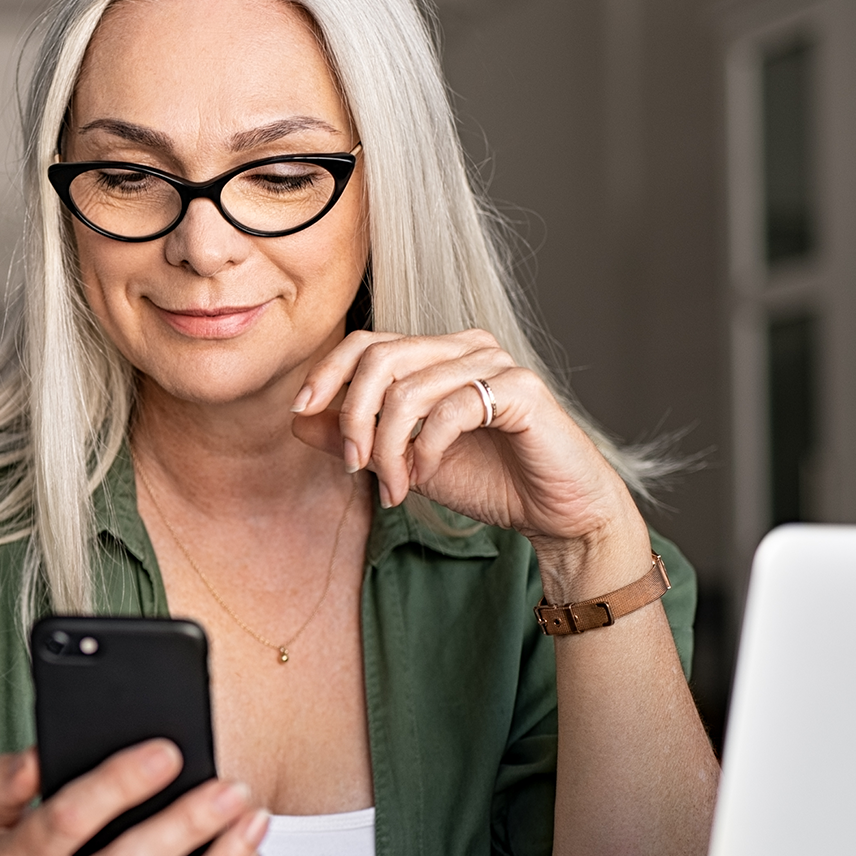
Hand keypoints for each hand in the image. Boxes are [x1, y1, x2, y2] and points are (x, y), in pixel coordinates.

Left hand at [290, 329, 647, 601]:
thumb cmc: (489, 481)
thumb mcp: (406, 461)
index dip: (327, 372)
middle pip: (381, 357)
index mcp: (438, 354)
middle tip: (354, 466)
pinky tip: (426, 475)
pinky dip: (427, 449)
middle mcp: (466, 347)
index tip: (302, 411)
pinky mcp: (522, 390)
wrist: (556, 513)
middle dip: (354, 416)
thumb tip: (300, 418)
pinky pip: (451, 409)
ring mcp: (496, 364)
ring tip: (397, 486)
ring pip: (410, 388)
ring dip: (390, 447)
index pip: (368, 341)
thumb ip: (357, 438)